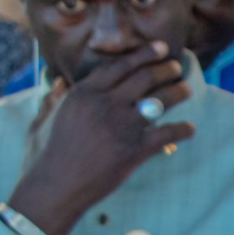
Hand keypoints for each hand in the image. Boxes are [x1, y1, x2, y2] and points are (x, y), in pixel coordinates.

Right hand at [7, 42, 193, 234]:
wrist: (57, 186)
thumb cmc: (47, 154)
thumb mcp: (44, 119)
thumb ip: (53, 99)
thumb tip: (57, 81)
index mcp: (84, 94)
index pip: (119, 66)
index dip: (143, 55)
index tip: (160, 47)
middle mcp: (105, 104)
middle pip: (144, 78)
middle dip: (165, 70)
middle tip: (176, 67)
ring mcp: (122, 126)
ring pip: (160, 101)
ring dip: (178, 92)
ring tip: (186, 89)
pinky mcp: (135, 149)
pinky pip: (168, 133)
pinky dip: (182, 130)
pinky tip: (190, 129)